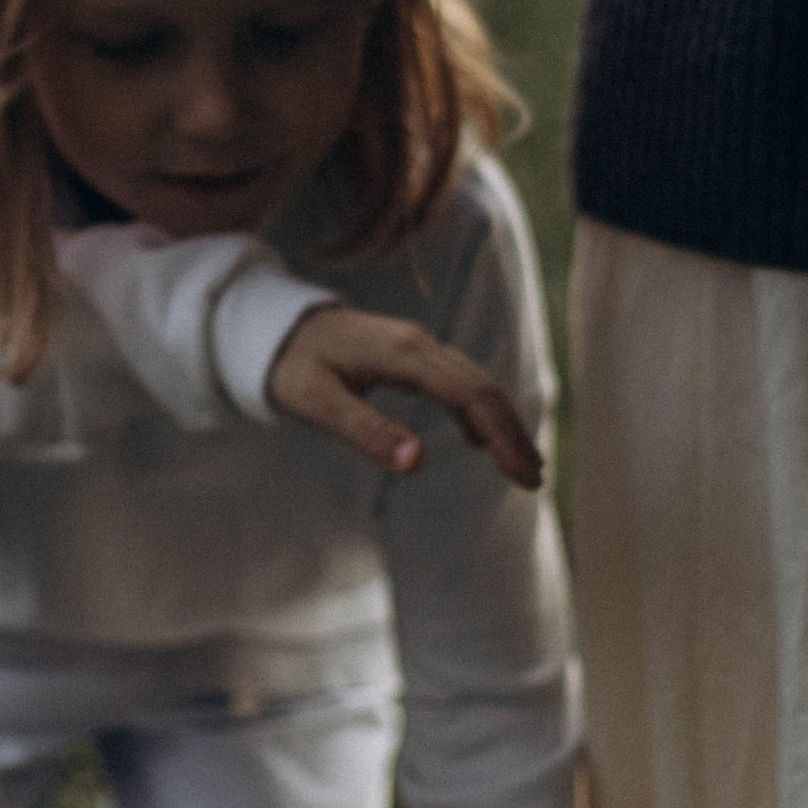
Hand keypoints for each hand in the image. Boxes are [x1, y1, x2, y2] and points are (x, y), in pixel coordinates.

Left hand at [266, 304, 543, 485]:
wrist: (272, 327)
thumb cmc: (290, 367)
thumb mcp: (316, 404)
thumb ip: (365, 431)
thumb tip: (416, 464)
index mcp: (403, 354)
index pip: (470, 394)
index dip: (502, 435)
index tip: (524, 475)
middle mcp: (419, 344)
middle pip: (482, 387)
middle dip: (513, 432)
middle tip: (535, 480)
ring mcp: (417, 346)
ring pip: (475, 382)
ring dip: (501, 422)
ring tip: (522, 466)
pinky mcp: (410, 354)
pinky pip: (457, 380)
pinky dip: (478, 410)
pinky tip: (479, 439)